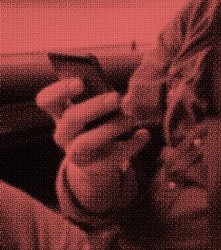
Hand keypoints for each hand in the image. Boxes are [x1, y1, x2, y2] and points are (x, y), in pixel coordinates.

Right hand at [37, 78, 149, 209]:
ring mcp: (77, 153)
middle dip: (95, 107)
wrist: (95, 164)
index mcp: (61, 114)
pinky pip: (113, 157)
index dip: (60, 90)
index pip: (47, 100)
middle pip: (71, 118)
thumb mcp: (94, 111)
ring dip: (112, 127)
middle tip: (117, 97)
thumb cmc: (97, 125)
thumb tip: (122, 90)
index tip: (80, 82)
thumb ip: (100, 98)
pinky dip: (132, 144)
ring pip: (87, 142)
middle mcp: (64, 134)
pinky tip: (144, 134)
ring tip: (131, 118)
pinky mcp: (96, 167)